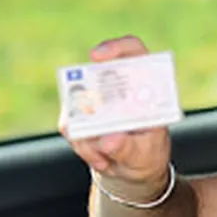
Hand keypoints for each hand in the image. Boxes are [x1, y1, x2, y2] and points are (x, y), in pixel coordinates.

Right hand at [59, 35, 171, 201]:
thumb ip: (128, 148)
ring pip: (78, 106)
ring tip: (109, 157)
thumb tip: (109, 140)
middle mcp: (117, 86)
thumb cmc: (146, 153)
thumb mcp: (145, 153)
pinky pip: (70, 128)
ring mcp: (94, 98)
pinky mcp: (76, 115)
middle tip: (97, 130)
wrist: (132, 169)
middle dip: (89, 95)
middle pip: (96, 72)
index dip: (116, 47)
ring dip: (91, 139)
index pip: (132, 51)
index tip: (97, 56)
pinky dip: (85, 149)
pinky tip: (102, 159)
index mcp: (144, 84)